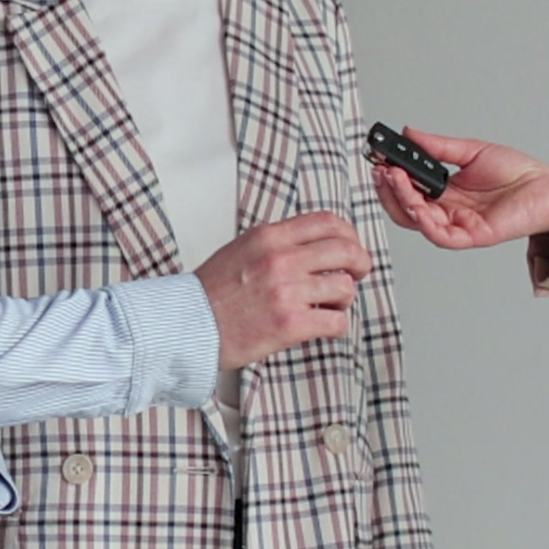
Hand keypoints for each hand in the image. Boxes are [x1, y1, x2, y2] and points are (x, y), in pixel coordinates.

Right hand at [197, 211, 371, 369]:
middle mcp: (281, 259)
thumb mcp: (242, 249)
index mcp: (269, 237)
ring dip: (343, 299)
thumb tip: (314, 244)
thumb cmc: (211, 293)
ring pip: (345, 288)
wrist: (188, 325)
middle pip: (346, 250)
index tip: (350, 247)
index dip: (349, 235)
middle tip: (358, 274)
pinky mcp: (291, 324)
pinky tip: (321, 325)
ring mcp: (287, 291)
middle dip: (360, 264)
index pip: (328, 222)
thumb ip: (278, 243)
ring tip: (328, 305)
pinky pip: (337, 322)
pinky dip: (335, 325)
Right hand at [372, 130, 548, 250]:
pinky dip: (423, 222)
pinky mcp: (471, 236)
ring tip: (394, 178)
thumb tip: (410, 133)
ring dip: (400, 201)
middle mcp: (446, 210)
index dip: (390, 176)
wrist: (547, 186)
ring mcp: (457, 224)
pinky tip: (415, 204)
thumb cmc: (517, 172)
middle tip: (381, 169)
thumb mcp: (471, 151)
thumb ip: (438, 146)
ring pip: (416, 221)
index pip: (407, 189)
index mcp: (444, 192)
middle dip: (388, 189)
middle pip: (404, 208)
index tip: (379, 158)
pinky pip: (439, 235)